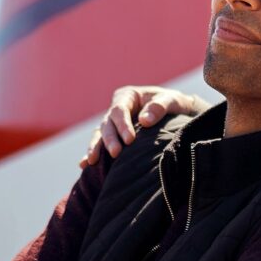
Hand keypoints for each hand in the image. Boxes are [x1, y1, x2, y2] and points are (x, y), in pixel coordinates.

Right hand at [80, 85, 208, 166]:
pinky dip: (92, 153)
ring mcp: (113, 124)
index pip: (120, 110)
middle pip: (108, 124)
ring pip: (100, 134)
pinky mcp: (114, 137)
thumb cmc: (174, 104)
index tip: (130, 140)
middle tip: (116, 153)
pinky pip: (100, 144)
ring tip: (91, 161)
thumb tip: (144, 120)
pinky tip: (84, 164)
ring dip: (96, 147)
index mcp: (128, 96)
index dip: (122, 125)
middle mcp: (116, 109)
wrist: (176, 114)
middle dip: (110, 139)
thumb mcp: (172, 101)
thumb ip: (160, 107)